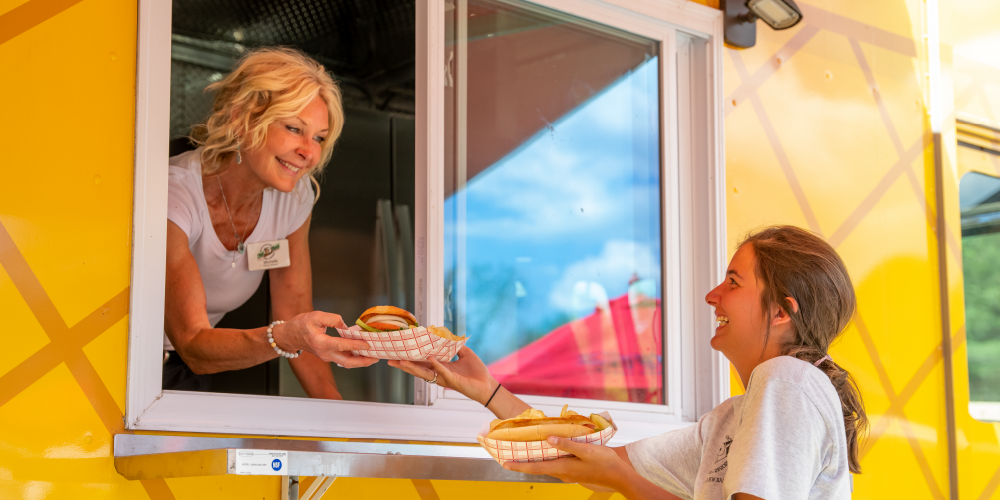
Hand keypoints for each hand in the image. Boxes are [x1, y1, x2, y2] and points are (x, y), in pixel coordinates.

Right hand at [274, 311, 378, 367]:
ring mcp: (326, 356)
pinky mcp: (328, 356)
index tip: (367, 344)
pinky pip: (343, 360)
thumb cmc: (301, 325)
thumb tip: (345, 326)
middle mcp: (324, 353)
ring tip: (373, 357)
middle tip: (375, 357)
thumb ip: (332, 319)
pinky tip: (362, 353)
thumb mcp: (316, 315)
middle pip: (346, 362)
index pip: (341, 345)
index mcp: (321, 342)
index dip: (355, 345)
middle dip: (362, 361)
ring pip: (345, 363)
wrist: (291, 335)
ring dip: (360, 361)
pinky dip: (354, 358)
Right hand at [388, 346, 493, 403]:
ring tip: (401, 361)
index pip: (423, 363)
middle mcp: (440, 374)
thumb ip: (456, 347)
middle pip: (418, 369)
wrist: (488, 385)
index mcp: (441, 368)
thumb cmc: (477, 373)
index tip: (399, 353)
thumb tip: (449, 337)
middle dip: (404, 365)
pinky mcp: (453, 381)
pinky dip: (437, 365)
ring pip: (425, 373)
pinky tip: (430, 358)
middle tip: (390, 360)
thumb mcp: (465, 355)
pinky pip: (443, 372)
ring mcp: (445, 378)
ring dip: (413, 367)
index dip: (411, 358)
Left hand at [503, 437, 630, 490]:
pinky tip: (548, 453)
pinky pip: (556, 466)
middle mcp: (563, 473)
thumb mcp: (585, 450)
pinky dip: (547, 460)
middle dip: (523, 464)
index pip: (536, 468)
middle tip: (509, 459)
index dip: (519, 466)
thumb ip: (566, 444)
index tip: (505, 464)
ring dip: (534, 463)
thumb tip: (548, 439)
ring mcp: (569, 474)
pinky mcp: (575, 472)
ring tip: (524, 455)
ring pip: (547, 467)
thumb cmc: (604, 462)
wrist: (619, 476)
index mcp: (563, 468)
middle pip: (538, 469)